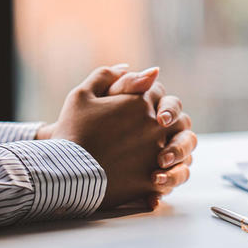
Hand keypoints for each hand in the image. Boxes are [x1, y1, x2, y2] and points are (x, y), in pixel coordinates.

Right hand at [39, 66, 185, 207]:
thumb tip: (129, 67)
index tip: (139, 106)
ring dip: (176, 148)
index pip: (158, 91)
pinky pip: (171, 177)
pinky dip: (167, 177)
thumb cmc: (71, 131)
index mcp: (140, 103)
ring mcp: (156, 154)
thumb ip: (107, 76)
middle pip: (178, 119)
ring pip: (183, 149)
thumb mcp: (82, 95)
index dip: (150, 96)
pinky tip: (155, 176)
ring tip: (161, 154)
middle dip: (170, 121)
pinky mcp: (151, 180)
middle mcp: (155, 126)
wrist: (64, 172)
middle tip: (158, 128)